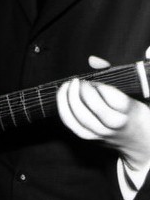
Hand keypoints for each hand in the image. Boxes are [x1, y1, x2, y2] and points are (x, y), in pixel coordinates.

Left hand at [56, 55, 149, 169]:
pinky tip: (62, 97)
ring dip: (68, 99)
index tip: (92, 80)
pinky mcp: (87, 136)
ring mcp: (99, 133)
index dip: (98, 86)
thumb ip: (113, 76)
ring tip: (67, 86)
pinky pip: (70, 123)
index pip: (112, 97)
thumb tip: (93, 60)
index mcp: (129, 111)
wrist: (137, 139)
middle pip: (94, 108)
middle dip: (81, 91)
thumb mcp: (132, 94)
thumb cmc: (133, 112)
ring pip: (78, 117)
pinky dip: (63, 108)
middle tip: (76, 81)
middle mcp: (114, 124)